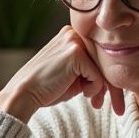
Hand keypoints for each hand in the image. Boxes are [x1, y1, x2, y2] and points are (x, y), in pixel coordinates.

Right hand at [0, 26, 124, 122]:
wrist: (24, 94)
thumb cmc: (47, 87)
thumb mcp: (73, 74)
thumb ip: (90, 68)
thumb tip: (114, 74)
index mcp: (71, 34)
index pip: (98, 53)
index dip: (104, 75)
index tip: (104, 95)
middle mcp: (73, 33)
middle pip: (104, 58)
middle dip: (110, 84)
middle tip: (108, 103)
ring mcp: (74, 41)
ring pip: (104, 67)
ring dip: (102, 88)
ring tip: (95, 101)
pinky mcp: (76, 54)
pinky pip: (98, 76)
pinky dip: (94, 89)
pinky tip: (83, 94)